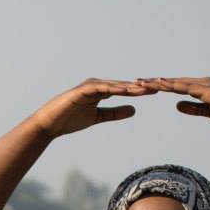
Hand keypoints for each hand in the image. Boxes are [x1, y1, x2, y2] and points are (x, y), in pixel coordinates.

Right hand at [32, 79, 150, 139]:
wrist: (50, 124)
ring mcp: (89, 86)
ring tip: (145, 89)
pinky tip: (125, 90)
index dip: (140, 91)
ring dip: (129, 87)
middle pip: (122, 85)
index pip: (124, 90)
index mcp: (101, 90)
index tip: (156, 92)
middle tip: (158, 86)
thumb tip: (134, 110)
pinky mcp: (82, 90)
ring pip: (114, 85)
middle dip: (139, 87)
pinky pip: (100, 88)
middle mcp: (97, 85)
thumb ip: (115, 113)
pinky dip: (113, 88)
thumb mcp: (98, 117)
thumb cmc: (71, 119)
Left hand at [138, 76, 209, 133]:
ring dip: (160, 82)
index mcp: (202, 87)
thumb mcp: (208, 112)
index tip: (144, 86)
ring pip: (178, 83)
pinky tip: (161, 85)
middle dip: (154, 82)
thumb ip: (193, 108)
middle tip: (135, 80)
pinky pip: (188, 88)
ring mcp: (206, 86)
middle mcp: (203, 83)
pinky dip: (174, 86)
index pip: (176, 86)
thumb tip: (176, 105)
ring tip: (142, 82)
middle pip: (174, 81)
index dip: (160, 86)